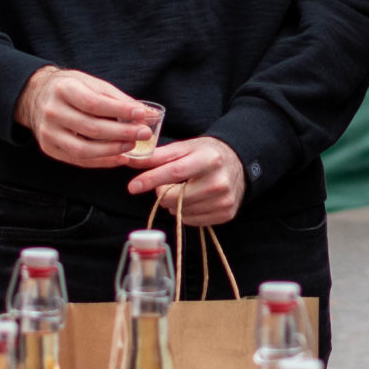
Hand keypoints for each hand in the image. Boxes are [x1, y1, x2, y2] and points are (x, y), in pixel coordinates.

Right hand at [16, 66, 157, 168]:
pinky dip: (101, 161)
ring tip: (132, 147)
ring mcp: (48, 133)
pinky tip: (119, 158)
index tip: (141, 114)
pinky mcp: (49, 149)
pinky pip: (78, 160)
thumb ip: (118, 99)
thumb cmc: (71, 88)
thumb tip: (147, 114)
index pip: (94, 103)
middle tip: (144, 134)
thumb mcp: (92, 84)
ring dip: (112, 150)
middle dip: (121, 133)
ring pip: (83, 149)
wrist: (36, 96)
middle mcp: (52, 111)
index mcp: (63, 89)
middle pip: (90, 128)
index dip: (119, 111)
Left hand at [125, 135, 246, 224]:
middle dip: (163, 193)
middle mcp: (219, 182)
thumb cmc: (207, 153)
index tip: (133, 186)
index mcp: (209, 159)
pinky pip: (192, 221)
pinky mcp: (226, 214)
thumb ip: (158, 155)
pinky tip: (193, 200)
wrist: (238, 163)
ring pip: (182, 212)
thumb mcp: (186, 147)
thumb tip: (130, 160)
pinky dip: (186, 213)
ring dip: (174, 204)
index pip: (174, 172)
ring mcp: (224, 200)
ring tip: (184, 190)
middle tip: (166, 185)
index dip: (151, 180)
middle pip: (176, 197)